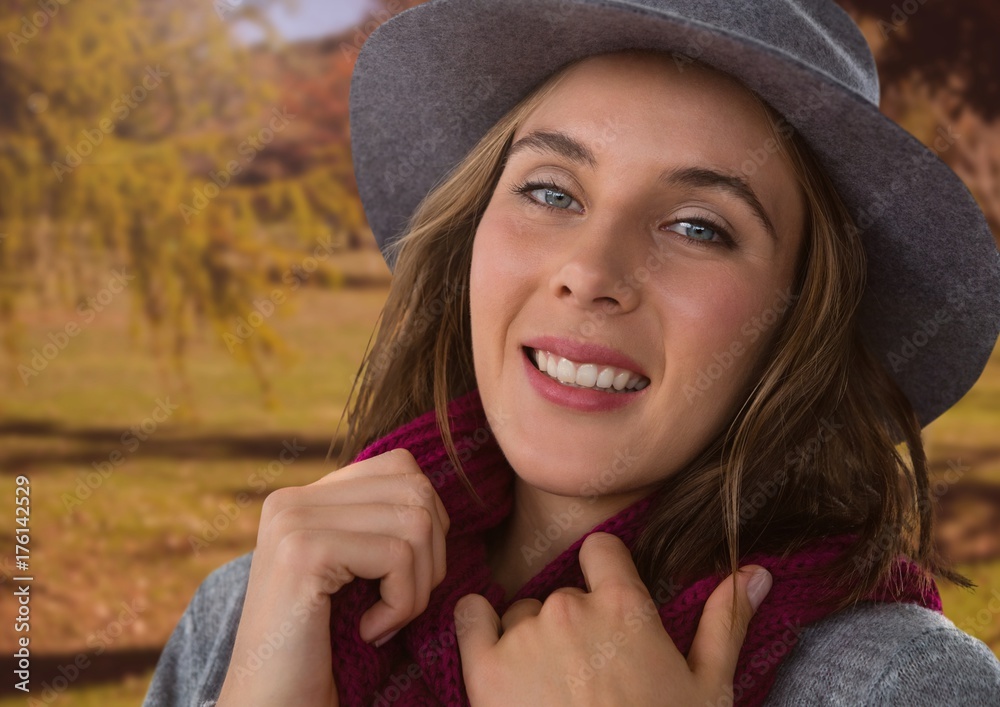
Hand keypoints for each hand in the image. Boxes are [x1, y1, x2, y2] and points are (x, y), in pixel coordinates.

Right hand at [215, 448, 450, 706]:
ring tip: (385, 620)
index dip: (428, 520)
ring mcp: (293, 521)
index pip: (400, 466)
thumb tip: (435, 496)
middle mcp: (292, 499)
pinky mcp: (303, 552)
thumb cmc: (324, 651)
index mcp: (303, 497)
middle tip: (400, 605)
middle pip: (415, 489)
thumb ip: (379, 525)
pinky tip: (370, 631)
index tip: (405, 575)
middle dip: (432, 556)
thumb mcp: (354, 574)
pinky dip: (402, 604)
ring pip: (415, 521)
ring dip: (418, 586)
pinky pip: (398, 556)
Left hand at [455, 532, 771, 705]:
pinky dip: (478, 628)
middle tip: (587, 676)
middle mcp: (571, 608)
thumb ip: (724, 622)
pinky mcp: (484, 669)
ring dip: (531, 639)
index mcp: (625, 607)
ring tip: (551, 692)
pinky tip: (497, 659)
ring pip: (521, 613)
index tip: (606, 601)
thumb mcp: (707, 689)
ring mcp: (524, 636)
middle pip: (563, 593)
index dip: (604, 572)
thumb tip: (754, 572)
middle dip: (573, 625)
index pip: (601, 549)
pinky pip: (469, 617)